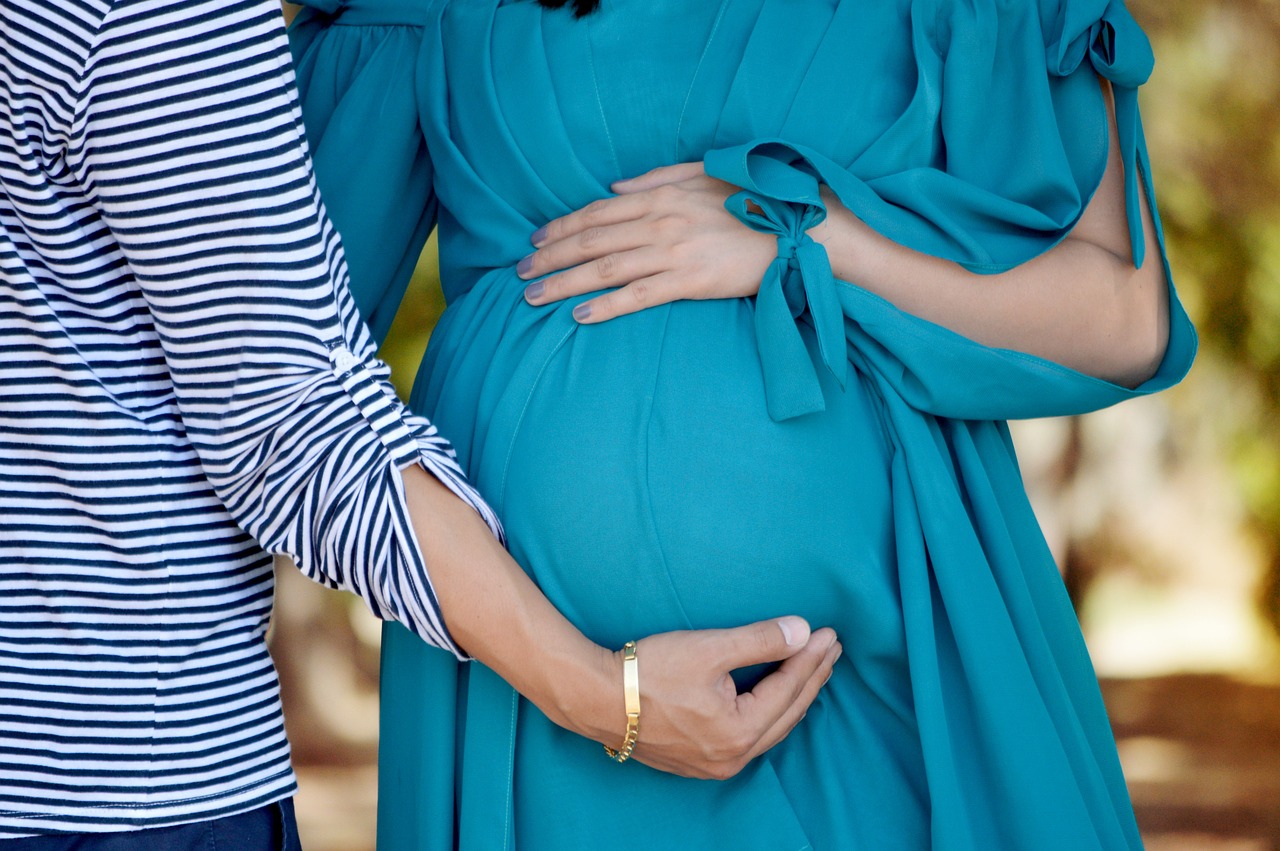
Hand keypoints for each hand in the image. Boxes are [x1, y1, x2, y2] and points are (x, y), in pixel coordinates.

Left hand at [518, 162, 776, 322]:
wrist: (797, 229)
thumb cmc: (752, 202)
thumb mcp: (702, 175)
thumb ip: (655, 179)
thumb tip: (613, 188)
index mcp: (661, 196)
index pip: (597, 212)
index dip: (561, 226)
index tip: (535, 239)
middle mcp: (660, 222)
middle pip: (590, 240)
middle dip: (549, 256)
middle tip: (519, 272)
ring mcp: (674, 252)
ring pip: (604, 269)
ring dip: (563, 283)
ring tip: (533, 296)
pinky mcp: (690, 282)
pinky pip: (638, 296)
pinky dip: (605, 306)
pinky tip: (579, 316)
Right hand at [572, 617, 841, 780]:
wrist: (596, 698)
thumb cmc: (649, 671)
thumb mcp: (708, 648)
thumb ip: (760, 640)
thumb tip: (803, 632)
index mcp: (739, 731)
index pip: (788, 688)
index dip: (811, 658)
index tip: (830, 634)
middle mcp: (732, 756)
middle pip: (787, 713)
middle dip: (811, 678)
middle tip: (831, 651)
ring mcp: (714, 763)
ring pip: (770, 730)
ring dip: (793, 698)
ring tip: (812, 672)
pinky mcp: (697, 761)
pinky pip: (750, 739)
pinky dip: (770, 715)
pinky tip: (774, 702)